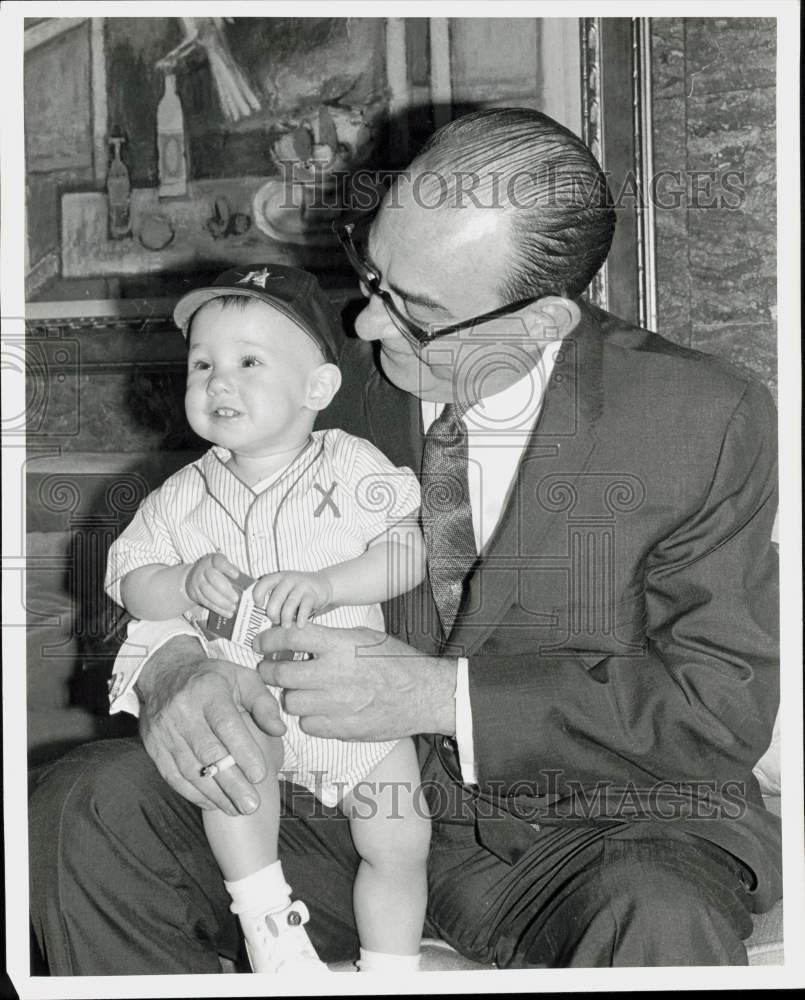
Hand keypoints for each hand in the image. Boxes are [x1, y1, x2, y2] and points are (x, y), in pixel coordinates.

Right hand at [136, 636, 285, 815]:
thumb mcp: (243, 678)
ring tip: (238, 809)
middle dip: (232, 782)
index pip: (226, 724)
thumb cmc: (213, 679)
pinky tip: (214, 803)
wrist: (165, 673)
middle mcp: (183, 710)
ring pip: (190, 769)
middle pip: (208, 751)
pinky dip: (194, 793)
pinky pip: (173, 776)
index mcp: (208, 690)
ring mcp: (165, 730)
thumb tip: (279, 730)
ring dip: (215, 793)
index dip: (243, 751)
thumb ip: (264, 704)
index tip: (261, 775)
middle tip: (253, 805)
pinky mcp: (154, 746)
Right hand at [184, 553, 241, 617]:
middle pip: (213, 578)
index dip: (228, 568)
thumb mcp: (223, 566)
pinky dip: (218, 609)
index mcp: (213, 560)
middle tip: (236, 599)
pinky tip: (228, 613)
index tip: (237, 575)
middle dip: (225, 590)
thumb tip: (250, 585)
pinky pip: (206, 602)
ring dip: (222, 602)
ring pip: (208, 593)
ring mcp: (198, 581)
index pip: (219, 561)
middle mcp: (204, 569)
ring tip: (233, 608)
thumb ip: (233, 573)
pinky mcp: (195, 593)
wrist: (193, 576)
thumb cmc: (216, 571)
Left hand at [252, 571, 333, 627]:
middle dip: (273, 614)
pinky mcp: (312, 595)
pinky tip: (300, 625)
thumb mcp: (285, 588)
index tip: (259, 606)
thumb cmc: (298, 591)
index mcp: (279, 577)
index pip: (263, 583)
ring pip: (289, 605)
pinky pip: (304, 609)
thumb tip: (260, 618)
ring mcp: (302, 586)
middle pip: (275, 599)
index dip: (258, 595)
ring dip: (285, 619)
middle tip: (275, 621)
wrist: (323, 584)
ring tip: (286, 626)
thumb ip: (275, 597)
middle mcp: (289, 580)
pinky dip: (301, 619)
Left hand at [255, 623, 456, 740]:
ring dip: (289, 696)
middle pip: (280, 674)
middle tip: (269, 668)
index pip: (289, 637)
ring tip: (299, 690)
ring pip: (289, 702)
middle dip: (269, 670)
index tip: (260, 642)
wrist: (424, 694)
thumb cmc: (396, 661)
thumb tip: (296, 636)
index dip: (268, 639)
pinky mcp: (342, 728)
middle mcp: (334, 674)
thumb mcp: (364, 636)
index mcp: (340, 645)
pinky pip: (307, 725)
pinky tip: (318, 709)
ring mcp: (337, 704)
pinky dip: (308, 718)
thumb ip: (329, 638)